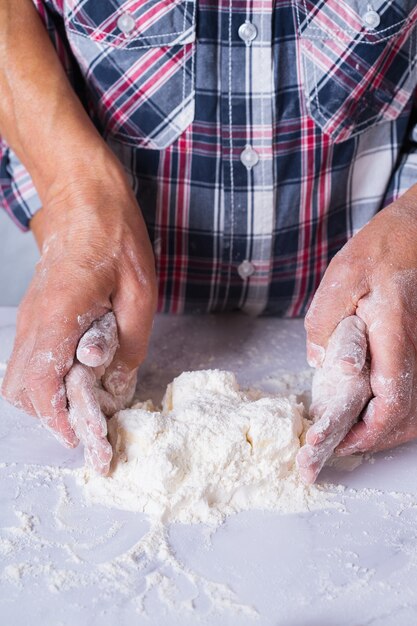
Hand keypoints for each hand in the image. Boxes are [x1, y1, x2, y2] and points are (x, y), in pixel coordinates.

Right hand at [2, 164, 156, 450]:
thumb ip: (128, 345)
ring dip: (47, 399)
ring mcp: (29, 318)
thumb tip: (117, 386)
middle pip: (19, 391)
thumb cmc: (116, 239)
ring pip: (17, 379)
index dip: (59, 419)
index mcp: (59, 316)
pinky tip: (78, 372)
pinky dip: (46, 379)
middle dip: (51, 415)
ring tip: (84, 397)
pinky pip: (27, 360)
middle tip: (87, 418)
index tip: (83, 435)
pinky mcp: (34, 315)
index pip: (41, 385)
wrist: (85, 200)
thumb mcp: (139, 293)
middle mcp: (34, 322)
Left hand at [304, 190, 416, 467]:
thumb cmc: (382, 250)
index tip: (336, 446)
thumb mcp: (343, 277)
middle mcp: (416, 352)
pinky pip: (413, 394)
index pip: (390, 401)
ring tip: (350, 436)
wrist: (415, 233)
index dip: (365, 433)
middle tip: (335, 448)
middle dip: (371, 441)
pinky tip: (372, 412)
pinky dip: (395, 413)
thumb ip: (326, 321)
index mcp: (396, 338)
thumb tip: (320, 362)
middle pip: (405, 417)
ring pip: (414, 412)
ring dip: (384, 432)